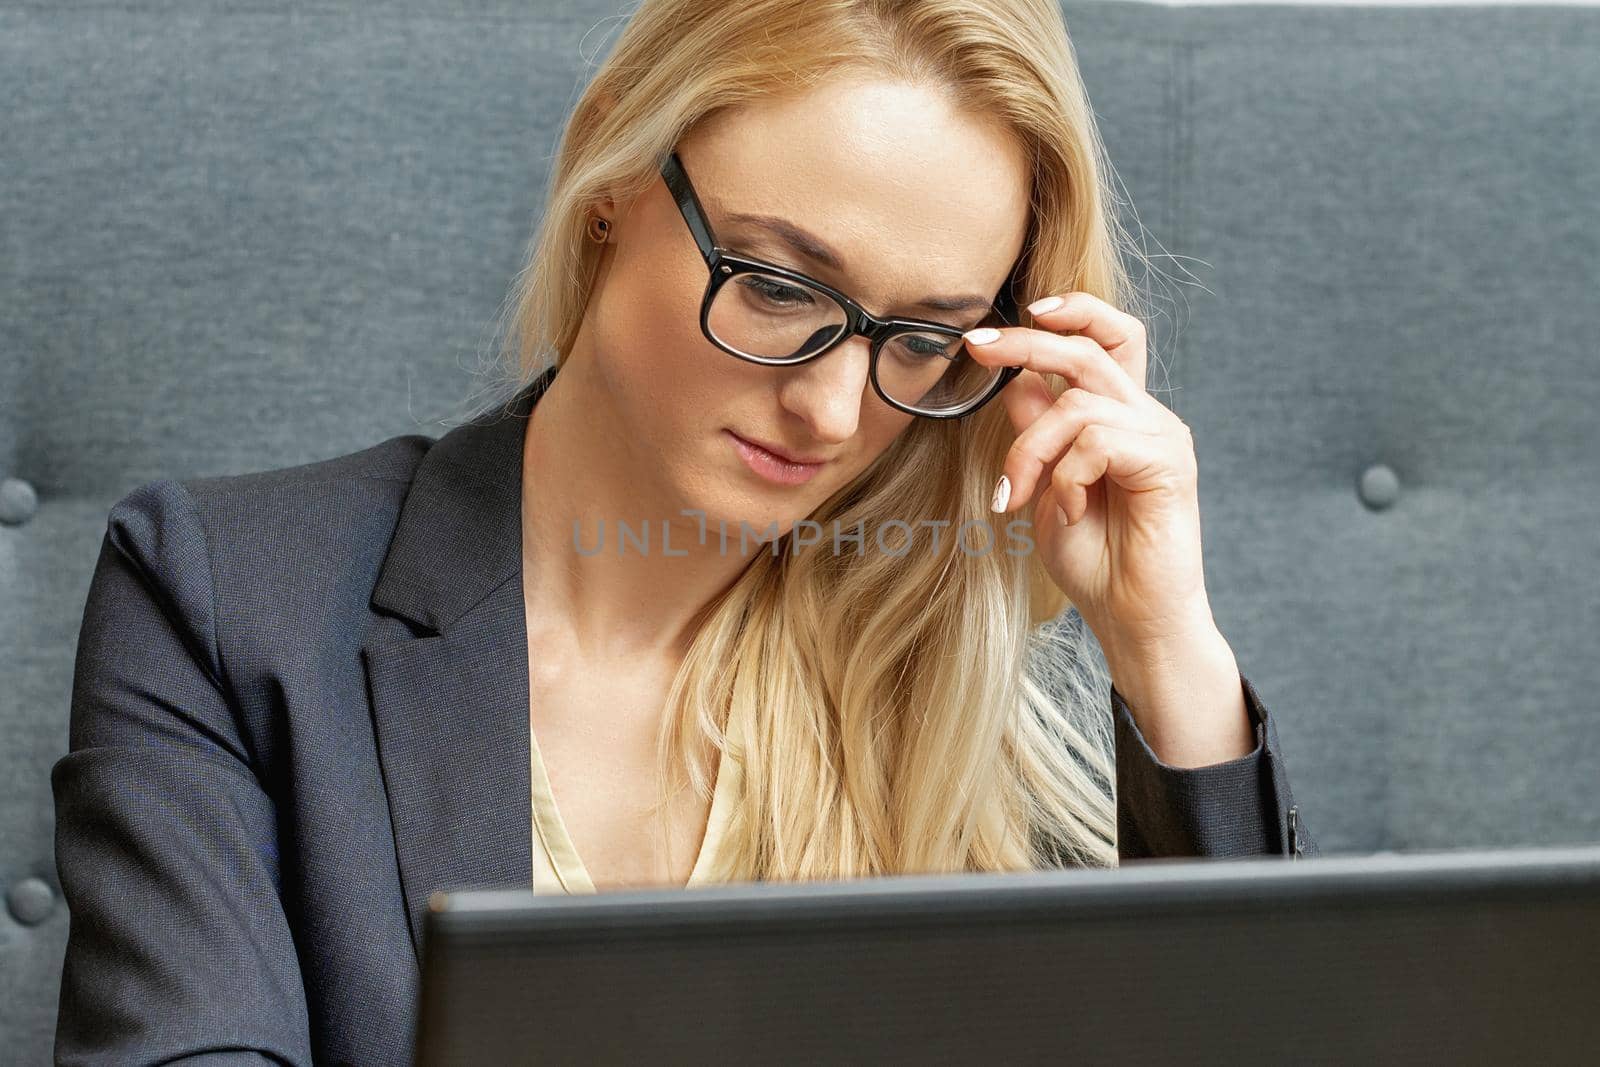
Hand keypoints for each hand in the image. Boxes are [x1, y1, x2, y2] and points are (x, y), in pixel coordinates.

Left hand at [964, 291, 1214, 646]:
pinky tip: (1068, 511)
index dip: (1071, 313)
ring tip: (1019, 495)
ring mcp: (1163, 436)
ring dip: (1031, 448)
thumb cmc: (1095, 561)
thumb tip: (1017, 382)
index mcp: (1122, 416)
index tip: (1015, 316)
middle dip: (1027, 343)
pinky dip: (1067, 475)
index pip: (1109, 338)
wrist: (1134, 620)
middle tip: (977, 347)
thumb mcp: (1048, 487)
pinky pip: (1097, 441)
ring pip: (1079, 403)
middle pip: (1090, 349)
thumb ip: (1038, 435)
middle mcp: (1148, 416)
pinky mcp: (1169, 462)